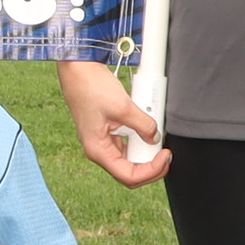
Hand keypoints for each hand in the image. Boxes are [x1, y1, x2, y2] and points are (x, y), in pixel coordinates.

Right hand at [56, 60, 168, 187]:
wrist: (78, 69)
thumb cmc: (90, 87)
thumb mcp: (123, 107)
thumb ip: (143, 125)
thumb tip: (155, 137)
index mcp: (98, 150)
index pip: (129, 176)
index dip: (151, 171)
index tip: (165, 155)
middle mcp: (99, 150)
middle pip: (130, 172)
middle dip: (151, 166)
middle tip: (166, 152)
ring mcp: (103, 141)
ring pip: (129, 159)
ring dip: (146, 153)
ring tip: (158, 138)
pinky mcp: (107, 131)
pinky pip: (126, 144)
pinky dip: (139, 139)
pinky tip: (147, 129)